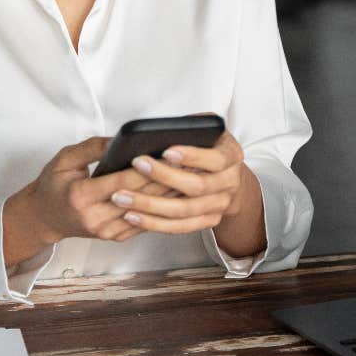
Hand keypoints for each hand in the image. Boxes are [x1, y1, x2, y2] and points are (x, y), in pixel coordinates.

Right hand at [3, 136, 176, 265]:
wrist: (43, 217)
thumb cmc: (54, 184)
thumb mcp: (65, 159)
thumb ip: (92, 147)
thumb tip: (121, 139)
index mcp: (81, 197)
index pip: (122, 182)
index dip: (147, 169)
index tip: (169, 154)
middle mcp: (95, 218)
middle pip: (140, 199)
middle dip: (167, 180)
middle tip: (191, 163)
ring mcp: (106, 232)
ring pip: (147, 213)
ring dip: (170, 196)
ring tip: (191, 177)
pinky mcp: (114, 237)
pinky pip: (144, 223)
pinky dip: (162, 208)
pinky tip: (177, 194)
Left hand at [107, 131, 246, 233]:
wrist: (228, 175)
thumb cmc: (208, 145)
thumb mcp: (206, 129)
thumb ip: (190, 128)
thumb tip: (158, 130)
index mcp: (232, 155)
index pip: (215, 159)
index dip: (192, 156)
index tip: (166, 150)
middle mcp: (231, 182)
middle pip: (198, 186)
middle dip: (164, 176)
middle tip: (136, 165)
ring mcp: (220, 205)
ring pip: (185, 210)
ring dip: (151, 206)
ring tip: (123, 198)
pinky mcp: (209, 221)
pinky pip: (180, 227)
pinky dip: (154, 223)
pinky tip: (131, 216)